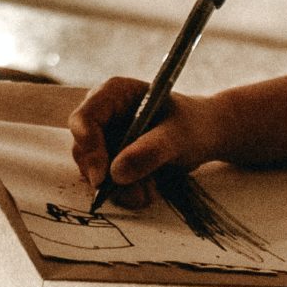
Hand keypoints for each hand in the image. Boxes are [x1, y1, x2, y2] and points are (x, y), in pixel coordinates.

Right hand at [69, 78, 219, 207]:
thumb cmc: (192, 125)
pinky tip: (151, 187)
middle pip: (83, 150)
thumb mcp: (178, 135)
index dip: (89, 148)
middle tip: (139, 191)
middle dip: (109, 176)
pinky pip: (107, 184)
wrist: (204, 136)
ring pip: (93, 172)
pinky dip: (127, 192)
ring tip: (153, 188)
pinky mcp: (110, 159)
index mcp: (114, 94)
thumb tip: (116, 173)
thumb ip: (150, 151)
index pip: (84, 119)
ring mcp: (105, 138)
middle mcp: (103, 114)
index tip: (103, 177)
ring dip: (122, 188)